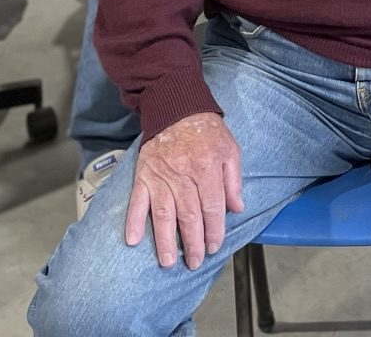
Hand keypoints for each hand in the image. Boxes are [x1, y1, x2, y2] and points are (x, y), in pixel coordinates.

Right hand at [124, 112, 243, 269]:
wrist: (176, 108)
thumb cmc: (207, 131)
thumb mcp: (230, 149)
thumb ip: (234, 180)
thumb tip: (237, 208)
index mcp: (207, 168)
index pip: (212, 206)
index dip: (214, 230)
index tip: (214, 247)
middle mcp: (183, 175)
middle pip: (189, 215)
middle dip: (192, 242)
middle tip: (194, 262)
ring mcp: (160, 177)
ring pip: (163, 213)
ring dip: (165, 240)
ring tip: (168, 261)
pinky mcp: (143, 176)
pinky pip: (137, 201)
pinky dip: (133, 221)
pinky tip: (132, 240)